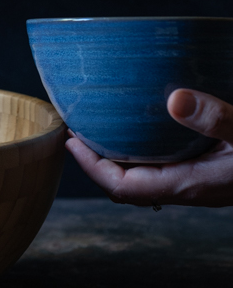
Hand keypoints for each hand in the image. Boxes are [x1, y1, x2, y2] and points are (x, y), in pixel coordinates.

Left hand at [67, 89, 232, 206]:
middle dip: (95, 162)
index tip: (71, 141)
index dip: (91, 166)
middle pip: (125, 186)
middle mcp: (187, 187)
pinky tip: (140, 128)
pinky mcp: (204, 171)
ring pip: (142, 178)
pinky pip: (160, 168)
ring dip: (116, 157)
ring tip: (98, 127)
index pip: (123, 187)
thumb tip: (174, 99)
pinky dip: (139, 151)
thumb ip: (216, 119)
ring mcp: (195, 182)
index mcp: (188, 183)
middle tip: (76, 131)